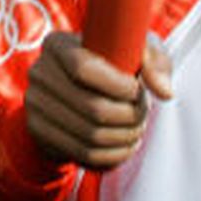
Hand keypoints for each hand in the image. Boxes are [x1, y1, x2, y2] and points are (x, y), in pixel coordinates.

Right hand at [25, 32, 173, 168]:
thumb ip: (155, 62)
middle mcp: (39, 73)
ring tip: (137, 130)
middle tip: (142, 114)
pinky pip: (82, 154)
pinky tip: (124, 146)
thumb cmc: (111, 62)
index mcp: (56, 44)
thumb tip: (164, 91)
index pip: (83, 67)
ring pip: (89, 135)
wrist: (73, 89)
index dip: (117, 85)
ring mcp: (35, 105)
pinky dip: (112, 156)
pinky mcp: (39, 133)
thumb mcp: (133, 51)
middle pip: (90, 106)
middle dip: (128, 116)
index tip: (137, 90)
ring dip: (123, 138)